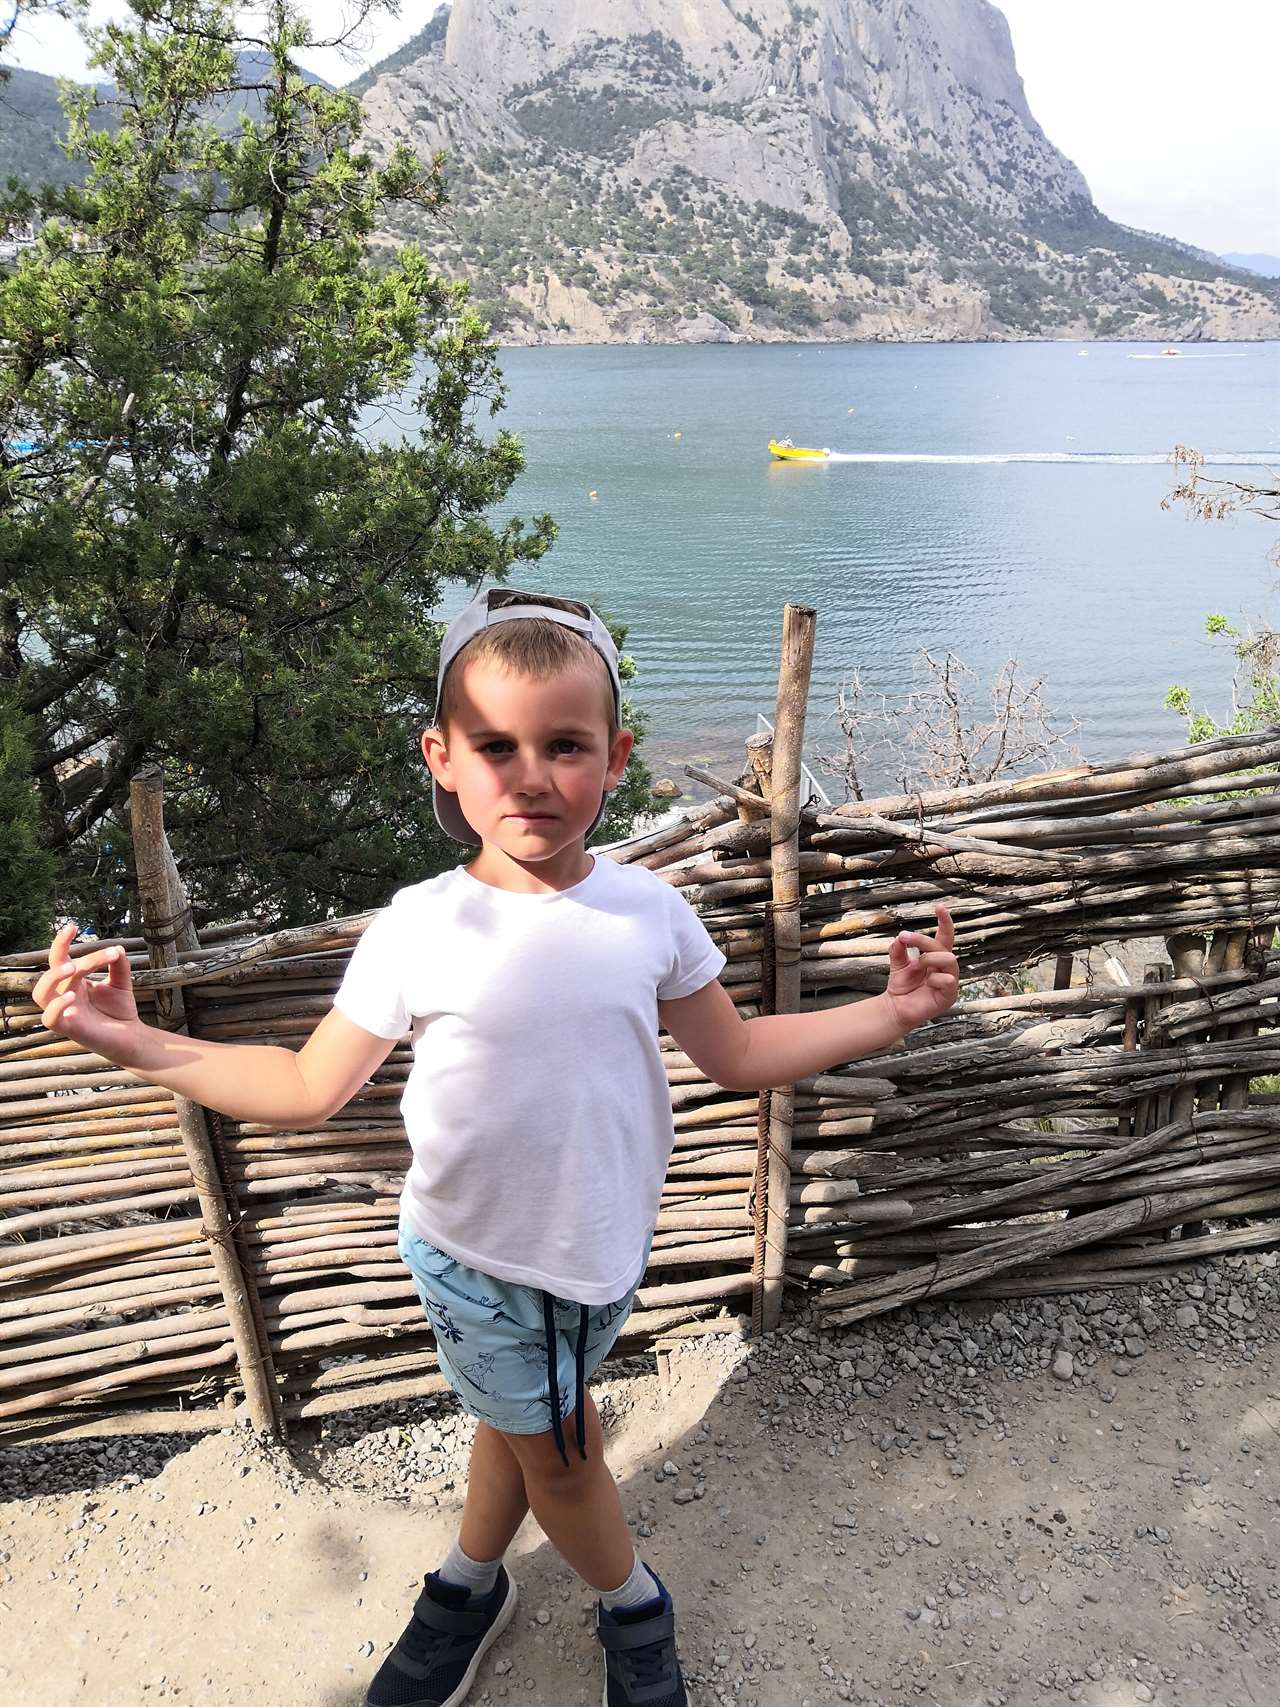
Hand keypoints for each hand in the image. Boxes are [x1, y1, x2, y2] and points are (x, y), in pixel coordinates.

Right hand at [33, 923, 141, 1059]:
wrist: (131, 1036)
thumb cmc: (120, 1010)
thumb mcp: (122, 982)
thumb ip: (119, 965)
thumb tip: (118, 947)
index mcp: (74, 981)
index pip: (61, 958)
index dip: (62, 942)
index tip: (72, 926)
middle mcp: (64, 993)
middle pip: (52, 970)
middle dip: (60, 955)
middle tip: (80, 949)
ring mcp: (65, 1011)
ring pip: (41, 993)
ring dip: (53, 977)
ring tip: (73, 968)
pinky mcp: (68, 1028)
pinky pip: (49, 1018)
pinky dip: (56, 1006)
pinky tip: (72, 996)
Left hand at [885, 902, 958, 1031]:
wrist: (895, 1009)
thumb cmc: (901, 987)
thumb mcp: (898, 963)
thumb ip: (899, 949)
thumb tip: (900, 937)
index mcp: (936, 957)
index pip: (945, 936)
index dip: (944, 922)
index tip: (939, 906)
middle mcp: (945, 967)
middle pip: (943, 946)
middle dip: (923, 940)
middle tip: (904, 937)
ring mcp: (949, 981)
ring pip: (949, 959)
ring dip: (929, 958)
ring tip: (915, 965)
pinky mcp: (949, 996)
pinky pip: (948, 980)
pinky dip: (935, 978)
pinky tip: (927, 982)